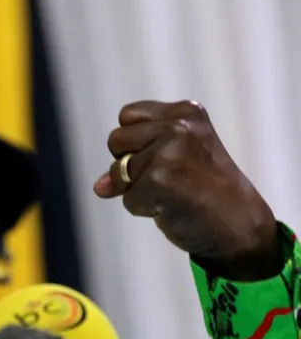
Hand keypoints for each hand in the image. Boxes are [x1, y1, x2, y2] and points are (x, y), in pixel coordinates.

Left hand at [93, 100, 280, 279]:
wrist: (241, 226)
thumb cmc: (208, 190)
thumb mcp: (180, 157)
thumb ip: (138, 156)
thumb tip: (98, 186)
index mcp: (185, 112)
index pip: (127, 115)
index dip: (133, 140)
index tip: (160, 156)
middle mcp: (177, 127)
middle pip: (115, 140)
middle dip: (129, 164)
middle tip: (166, 178)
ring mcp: (168, 154)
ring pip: (117, 172)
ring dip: (137, 189)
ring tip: (173, 193)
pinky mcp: (159, 182)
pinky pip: (127, 199)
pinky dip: (143, 209)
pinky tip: (172, 207)